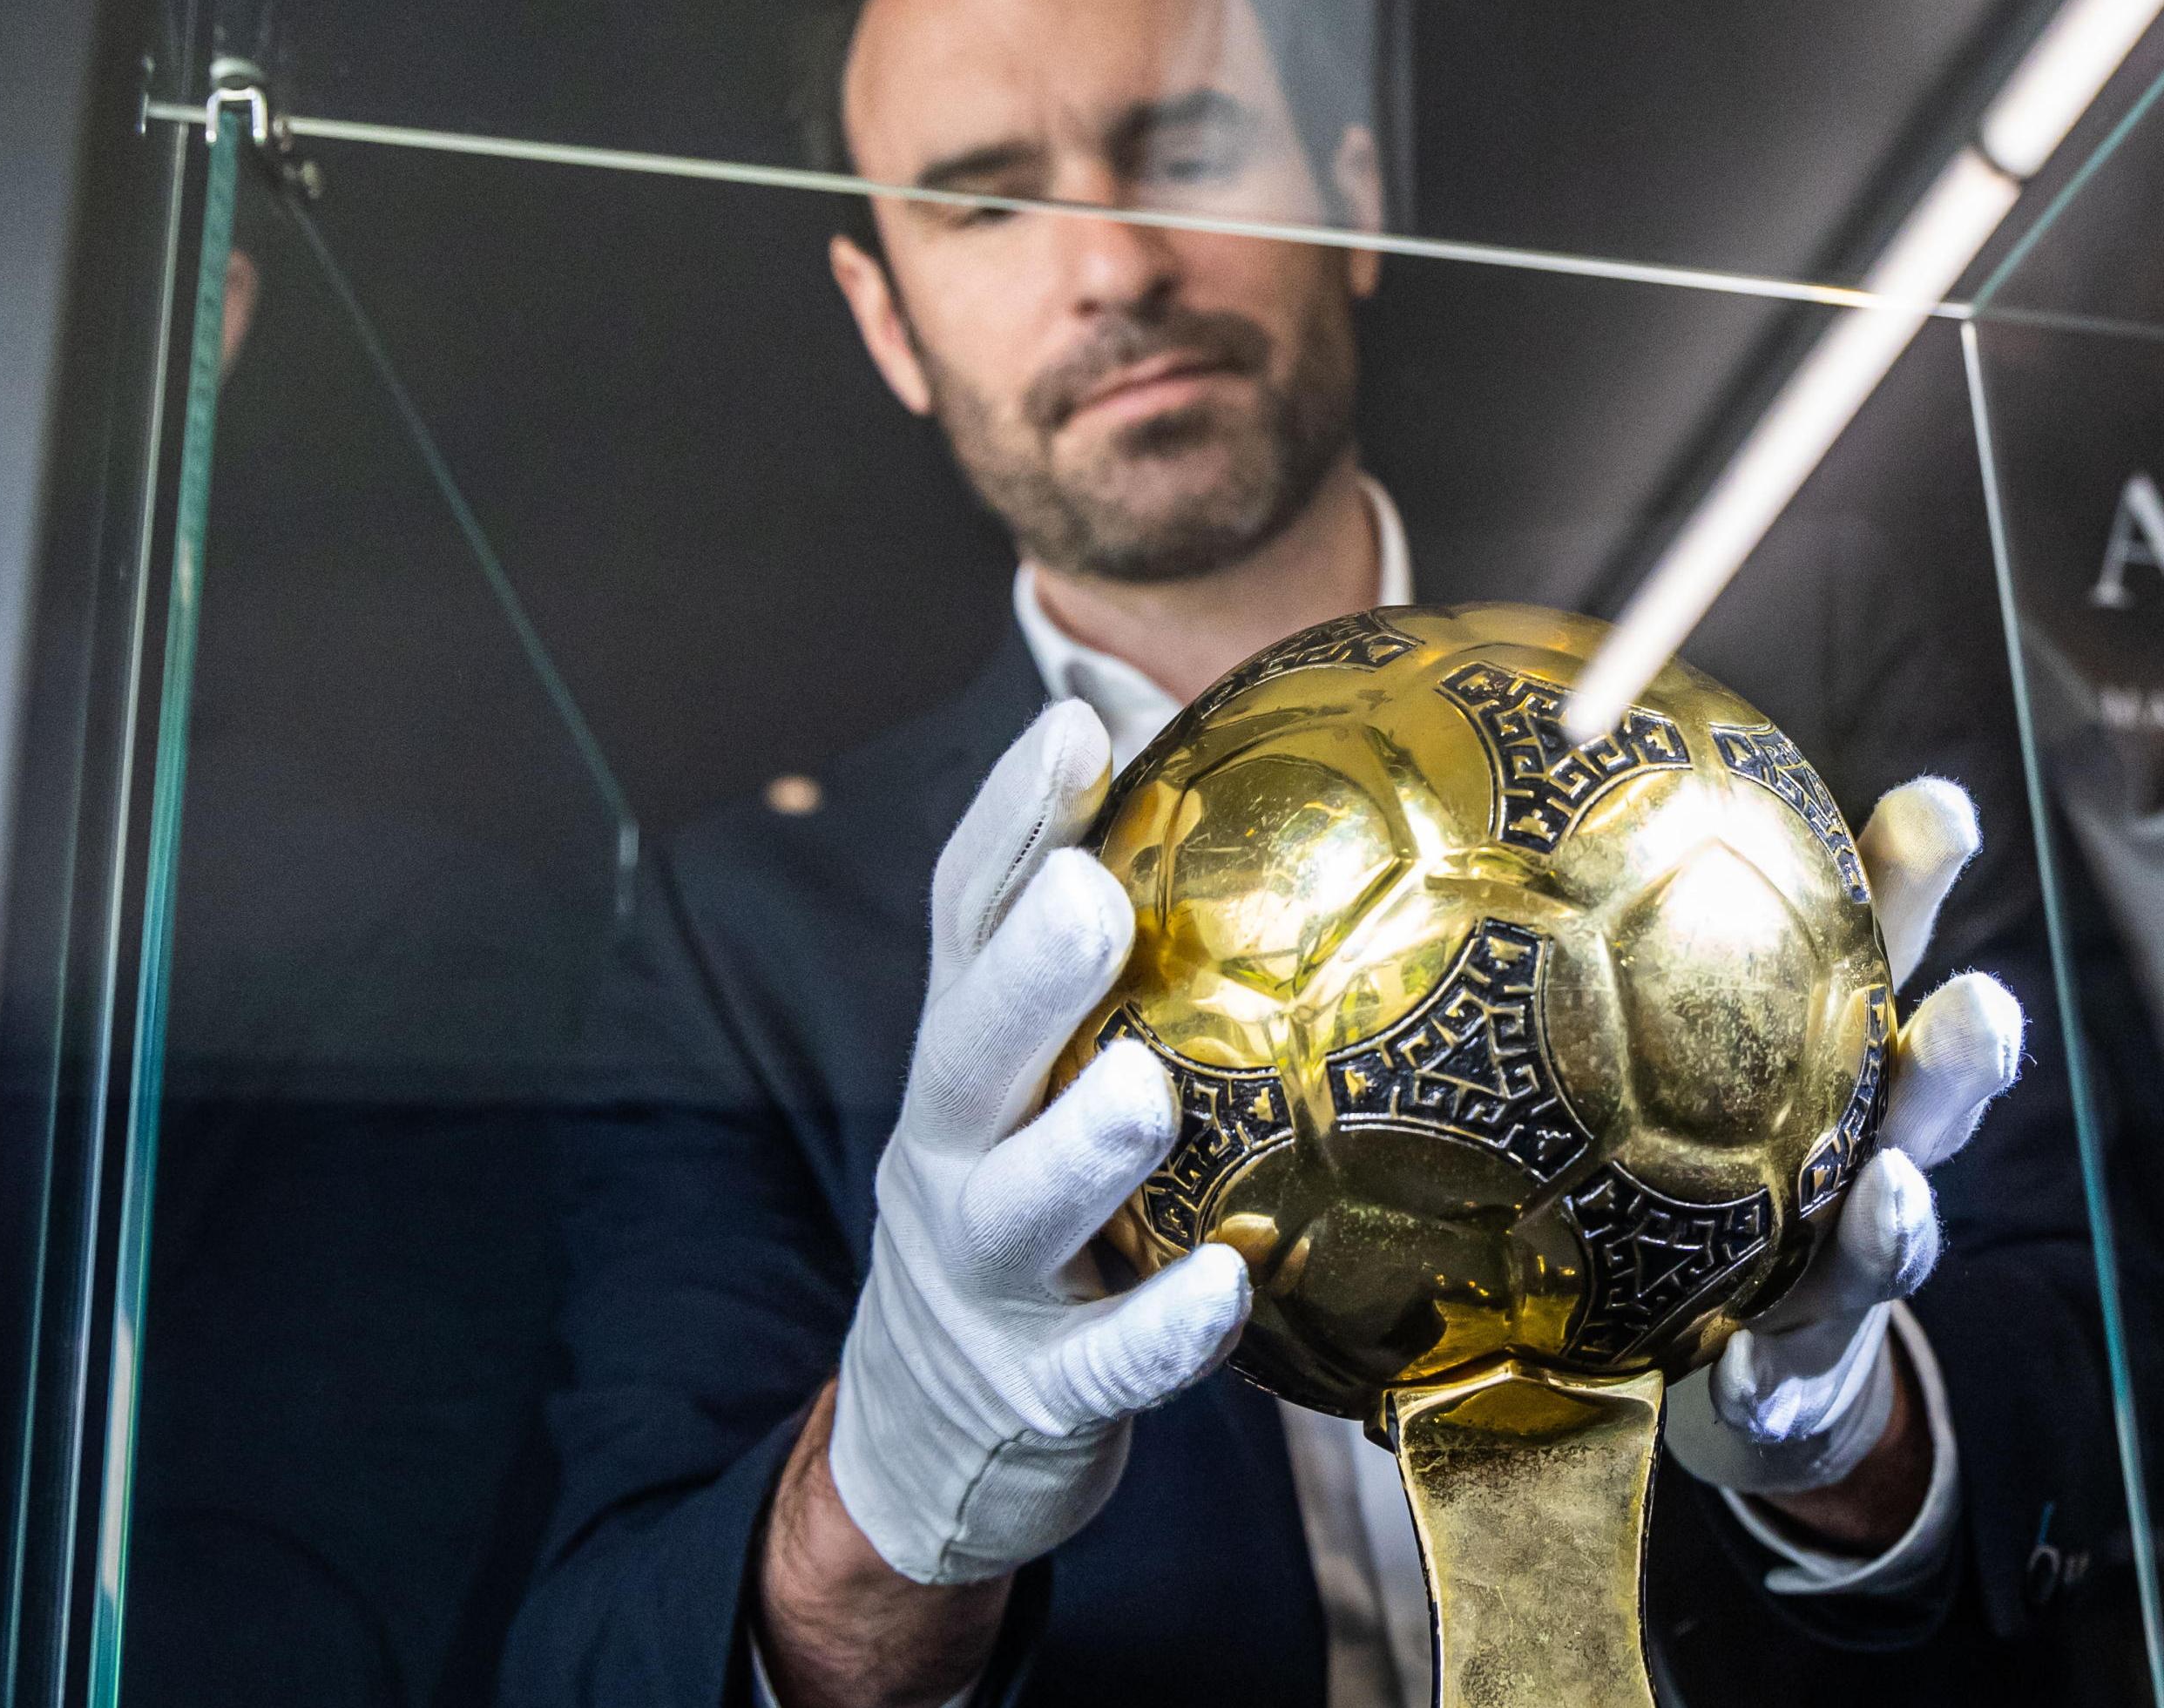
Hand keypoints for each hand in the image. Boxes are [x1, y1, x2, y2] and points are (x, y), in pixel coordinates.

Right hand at [825, 701, 1255, 1585]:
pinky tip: (1227, 1287)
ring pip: (1019, 1205)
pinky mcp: (1036, 1387)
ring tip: (1145, 1089)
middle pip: (968, 1047)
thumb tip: (1166, 727)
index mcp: (969, 1058)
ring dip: (1079, 1147)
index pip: (968, 919)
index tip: (1074, 724)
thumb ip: (1120, 935)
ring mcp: (985, 1272)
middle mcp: (953, 1150)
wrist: (936, 1439)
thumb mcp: (1049, 1074)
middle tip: (1090, 894)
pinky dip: (1159, 1327)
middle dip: (1027, 970)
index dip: (1013, 820)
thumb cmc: (1044, 1206)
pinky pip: (1103, 1359)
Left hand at [1661, 778, 2024, 1513]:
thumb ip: (1634, 947)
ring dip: (1899, 1217)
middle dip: (1970, 1050)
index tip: (1937, 808)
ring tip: (1892, 1193)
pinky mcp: (1802, 1373)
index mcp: (1847, 1056)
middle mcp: (1875, 1150)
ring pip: (1897, 1235)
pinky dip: (1770, 1375)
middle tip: (1975, 1007)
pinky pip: (1785, 1378)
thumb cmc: (1712, 1174)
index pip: (1898, 942)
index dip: (1926, 873)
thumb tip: (1532, 777)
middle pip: (1941, 1091)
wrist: (1747, 1366)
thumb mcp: (1692, 1057)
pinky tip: (1741, 1371)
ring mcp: (1849, 1267)